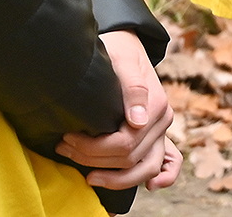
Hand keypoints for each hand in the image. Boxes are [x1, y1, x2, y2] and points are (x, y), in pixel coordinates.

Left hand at [57, 29, 175, 187]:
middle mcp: (163, 120)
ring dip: (117, 178)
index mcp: (156, 105)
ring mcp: (162, 130)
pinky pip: (167, 163)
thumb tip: (136, 121)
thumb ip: (132, 88)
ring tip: (88, 176)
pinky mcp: (156, 135)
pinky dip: (163, 178)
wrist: (126, 43)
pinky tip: (150, 188)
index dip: (93, 148)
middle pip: (129, 158)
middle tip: (64, 148)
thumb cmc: (118, 51)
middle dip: (94, 159)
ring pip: (146, 169)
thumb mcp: (122, 61)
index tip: (67, 139)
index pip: (124, 143)